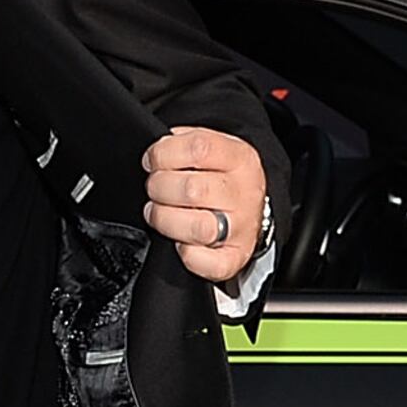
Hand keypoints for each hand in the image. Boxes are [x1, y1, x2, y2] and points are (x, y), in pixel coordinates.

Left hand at [143, 126, 268, 283]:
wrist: (254, 208)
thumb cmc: (222, 177)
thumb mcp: (214, 148)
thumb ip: (185, 143)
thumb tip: (156, 152)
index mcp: (240, 159)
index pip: (199, 149)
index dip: (164, 154)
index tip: (152, 160)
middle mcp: (244, 194)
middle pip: (192, 189)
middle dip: (159, 188)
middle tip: (155, 189)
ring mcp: (242, 228)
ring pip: (197, 228)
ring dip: (165, 220)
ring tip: (159, 212)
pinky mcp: (235, 257)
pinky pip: (208, 263)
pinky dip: (188, 255)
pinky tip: (180, 242)